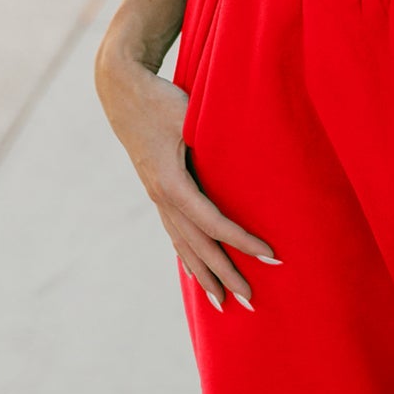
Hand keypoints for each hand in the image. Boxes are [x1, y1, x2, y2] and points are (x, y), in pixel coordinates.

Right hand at [93, 47, 281, 309]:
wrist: (122, 90)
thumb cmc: (161, 98)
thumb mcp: (187, 115)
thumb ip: (211, 135)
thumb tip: (247, 150)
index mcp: (172, 183)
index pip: (213, 223)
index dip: (242, 242)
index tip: (270, 256)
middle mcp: (162, 197)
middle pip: (199, 245)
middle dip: (225, 274)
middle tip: (252, 302)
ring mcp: (157, 196)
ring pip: (184, 245)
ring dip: (205, 275)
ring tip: (223, 303)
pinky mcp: (156, 191)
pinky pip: (174, 233)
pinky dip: (187, 256)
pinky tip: (196, 272)